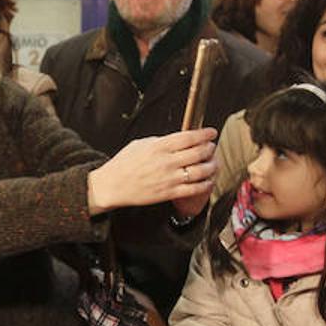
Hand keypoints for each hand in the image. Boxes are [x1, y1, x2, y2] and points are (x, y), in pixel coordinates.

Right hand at [86, 128, 216, 212]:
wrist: (112, 186)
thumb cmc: (123, 164)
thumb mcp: (139, 144)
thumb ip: (159, 141)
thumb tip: (176, 139)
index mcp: (159, 147)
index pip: (189, 137)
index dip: (204, 134)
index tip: (211, 132)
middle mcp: (166, 161)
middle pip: (199, 153)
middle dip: (210, 148)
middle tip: (211, 147)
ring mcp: (169, 178)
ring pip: (201, 171)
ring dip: (211, 166)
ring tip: (213, 163)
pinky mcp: (169, 193)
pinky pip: (195, 189)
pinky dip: (205, 184)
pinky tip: (208, 180)